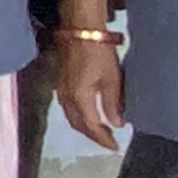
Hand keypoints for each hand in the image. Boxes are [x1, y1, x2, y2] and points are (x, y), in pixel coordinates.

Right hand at [52, 30, 126, 148]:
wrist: (79, 29)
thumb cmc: (99, 52)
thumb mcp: (111, 78)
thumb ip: (112, 103)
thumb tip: (116, 124)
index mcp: (80, 99)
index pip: (91, 127)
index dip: (103, 139)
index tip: (116, 147)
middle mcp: (66, 98)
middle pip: (78, 125)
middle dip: (93, 136)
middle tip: (109, 142)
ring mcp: (60, 90)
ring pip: (71, 117)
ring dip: (85, 127)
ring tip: (101, 130)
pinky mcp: (60, 83)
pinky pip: (68, 108)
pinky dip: (79, 116)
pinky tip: (89, 113)